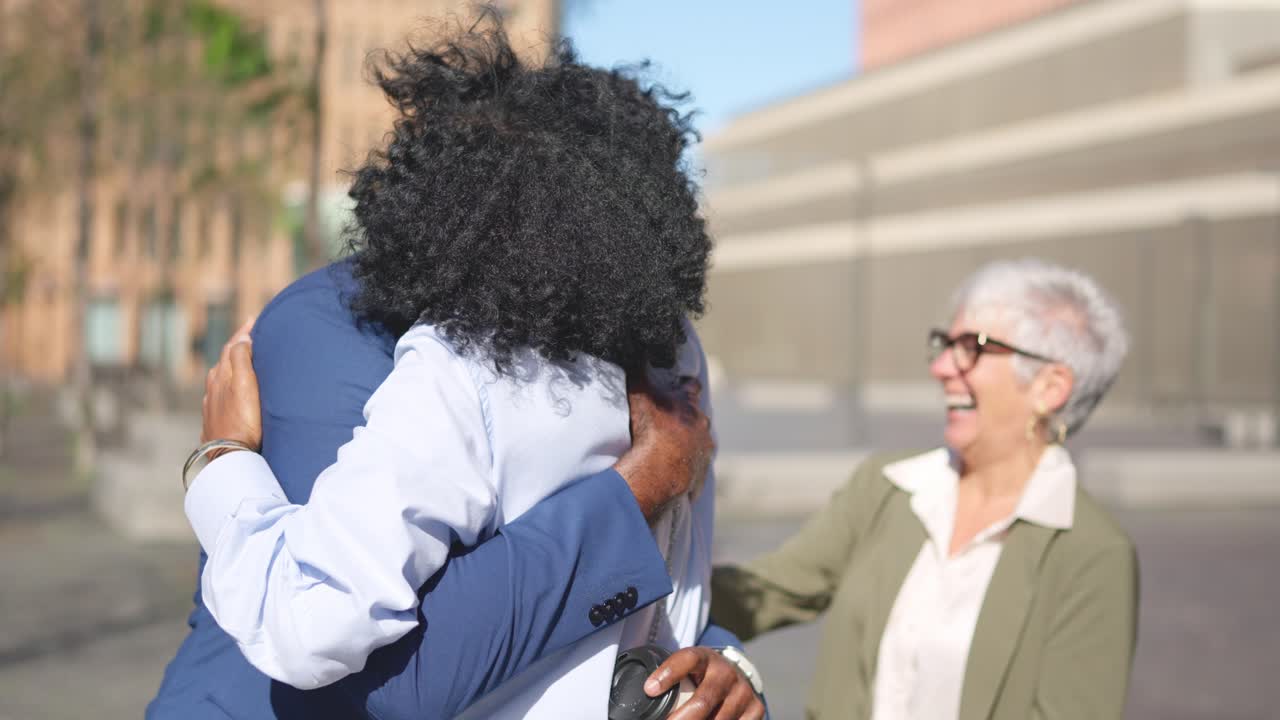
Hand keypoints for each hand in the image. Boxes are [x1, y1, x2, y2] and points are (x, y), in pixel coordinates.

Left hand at [201, 316, 261, 455]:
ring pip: (220, 378)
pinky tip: (232, 392)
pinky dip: (228, 385)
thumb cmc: (242, 420)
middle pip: (225, 360)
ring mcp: (211, 404)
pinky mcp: (214, 420)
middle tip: (251, 337)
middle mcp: (212, 387)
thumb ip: (241, 358)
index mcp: (220, 374)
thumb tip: (242, 338)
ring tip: (244, 362)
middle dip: (238, 347)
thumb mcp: (244, 384)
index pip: (232, 346)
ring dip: (232, 366)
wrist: (230, 455)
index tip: (253, 320)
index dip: (243, 333)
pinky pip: (220, 395)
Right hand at [614, 373, 713, 520]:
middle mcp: (702, 426)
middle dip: (689, 418)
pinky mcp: (700, 475)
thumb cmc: (651, 429)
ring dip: (691, 445)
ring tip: (675, 450)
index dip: (687, 385)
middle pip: (700, 417)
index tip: (684, 383)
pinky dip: (687, 470)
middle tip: (674, 421)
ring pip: (701, 444)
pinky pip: (696, 471)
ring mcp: (704, 451)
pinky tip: (676, 474)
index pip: (692, 387)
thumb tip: (634, 353)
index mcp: (689, 405)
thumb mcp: (639, 395)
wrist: (660, 468)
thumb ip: (637, 375)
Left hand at [645, 647, 764, 719]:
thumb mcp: (689, 670)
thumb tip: (648, 694)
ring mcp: (743, 691)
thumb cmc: (702, 676)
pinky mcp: (756, 708)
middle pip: (702, 701)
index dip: (668, 673)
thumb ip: (673, 679)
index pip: (687, 659)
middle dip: (682, 718)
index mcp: (705, 657)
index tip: (650, 689)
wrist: (736, 677)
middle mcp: (726, 672)